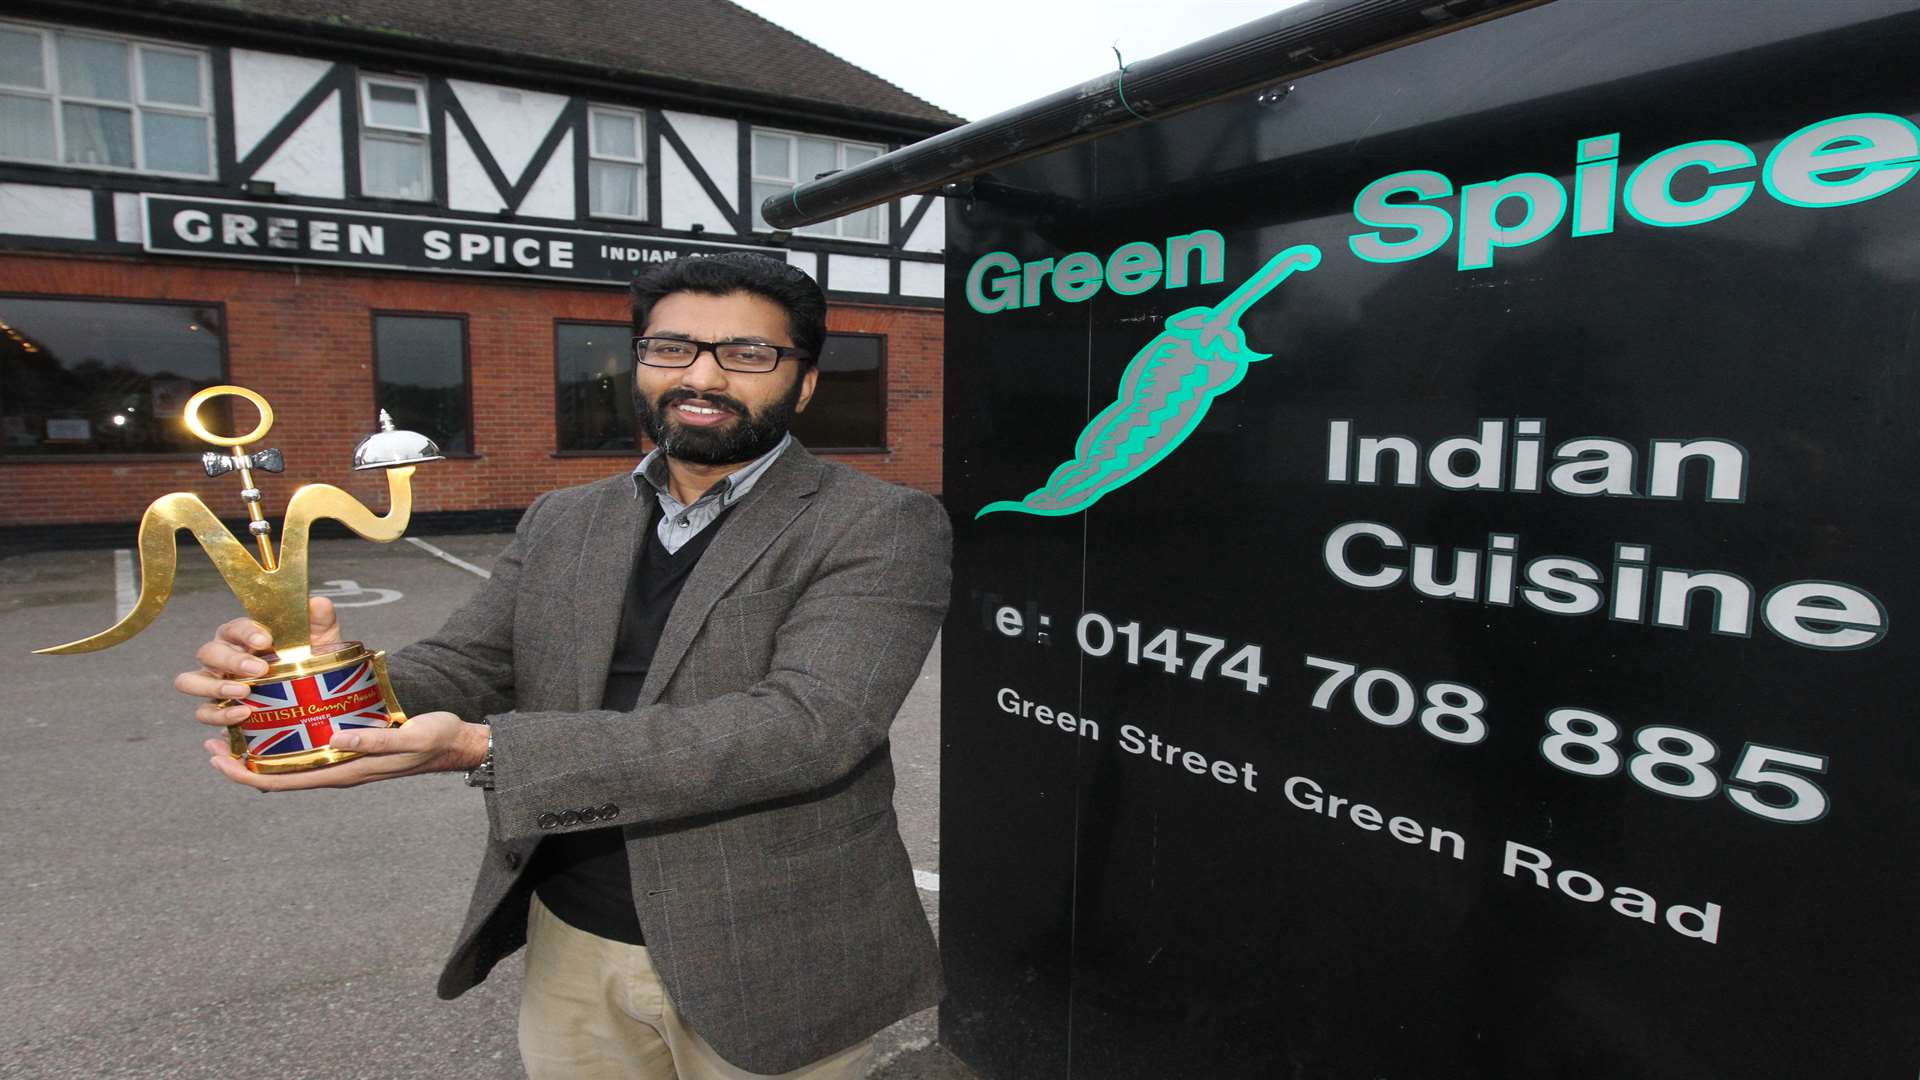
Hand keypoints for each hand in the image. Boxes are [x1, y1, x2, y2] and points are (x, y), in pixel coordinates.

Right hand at [173, 597, 343, 727]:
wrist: (312, 697)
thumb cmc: (308, 662)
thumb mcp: (320, 641)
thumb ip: (319, 620)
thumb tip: (317, 603)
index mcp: (242, 637)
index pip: (234, 628)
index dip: (245, 632)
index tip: (265, 640)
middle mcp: (223, 658)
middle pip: (208, 653)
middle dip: (231, 660)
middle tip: (259, 670)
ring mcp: (216, 684)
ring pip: (191, 681)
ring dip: (213, 687)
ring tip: (243, 693)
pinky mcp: (218, 710)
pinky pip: (204, 713)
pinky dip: (218, 716)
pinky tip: (241, 716)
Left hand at [201, 711, 488, 791]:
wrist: (457, 744)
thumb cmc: (436, 738)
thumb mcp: (408, 735)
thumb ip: (374, 738)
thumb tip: (335, 738)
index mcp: (345, 771)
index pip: (282, 781)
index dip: (244, 774)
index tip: (216, 758)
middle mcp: (338, 771)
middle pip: (278, 777)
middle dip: (241, 764)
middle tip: (211, 743)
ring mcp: (344, 763)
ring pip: (291, 767)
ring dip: (260, 755)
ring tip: (235, 733)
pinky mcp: (351, 751)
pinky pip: (308, 754)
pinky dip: (285, 745)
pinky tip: (278, 725)